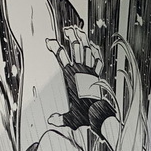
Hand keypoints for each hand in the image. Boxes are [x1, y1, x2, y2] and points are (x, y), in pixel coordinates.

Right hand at [46, 26, 118, 145]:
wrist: (101, 115)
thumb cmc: (85, 115)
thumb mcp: (70, 118)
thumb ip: (60, 118)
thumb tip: (50, 121)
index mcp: (71, 76)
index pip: (61, 56)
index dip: (55, 47)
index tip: (49, 41)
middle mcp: (81, 70)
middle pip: (76, 48)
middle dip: (71, 37)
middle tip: (67, 29)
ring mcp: (91, 71)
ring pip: (87, 50)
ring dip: (83, 40)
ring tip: (78, 30)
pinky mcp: (97, 75)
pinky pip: (97, 60)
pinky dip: (95, 52)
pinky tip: (93, 46)